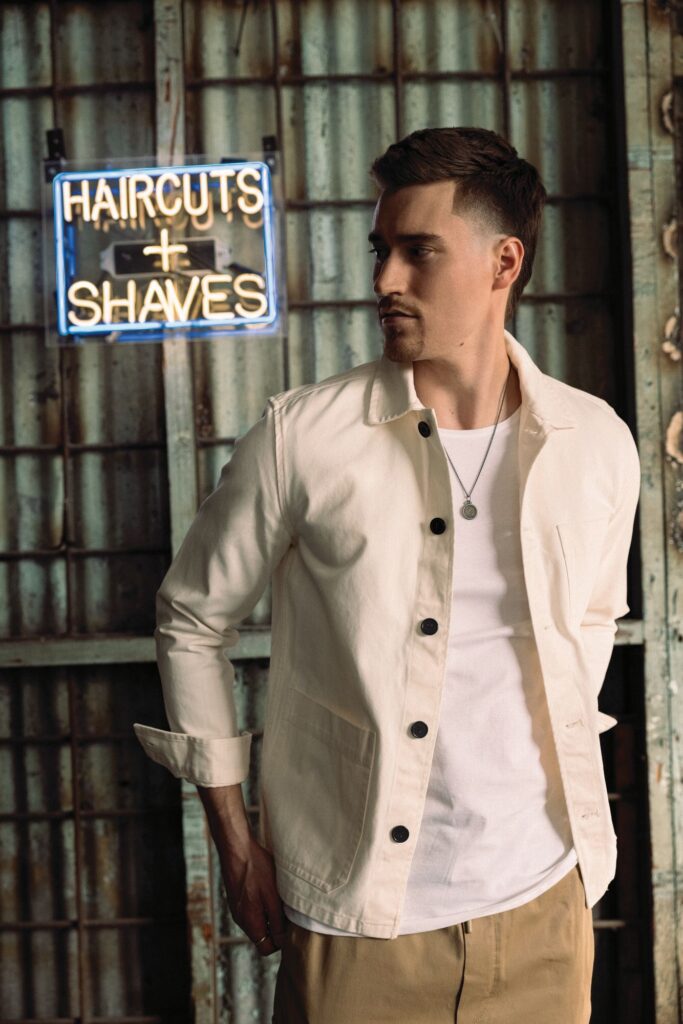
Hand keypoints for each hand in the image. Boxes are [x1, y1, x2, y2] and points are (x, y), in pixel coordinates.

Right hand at [213, 827, 286, 956]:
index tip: (290, 926)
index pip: (266, 949)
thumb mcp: (273, 898)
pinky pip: (252, 909)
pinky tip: (268, 887)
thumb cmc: (257, 871)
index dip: (280, 942)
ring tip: (278, 896)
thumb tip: (282, 943)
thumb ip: (277, 923)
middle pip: (262, 936)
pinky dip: (262, 904)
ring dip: (269, 914)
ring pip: (258, 921)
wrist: (237, 848)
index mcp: (250, 923)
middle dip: (276, 927)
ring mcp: (237, 908)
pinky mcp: (237, 897)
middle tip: (287, 910)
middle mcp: (241, 919)